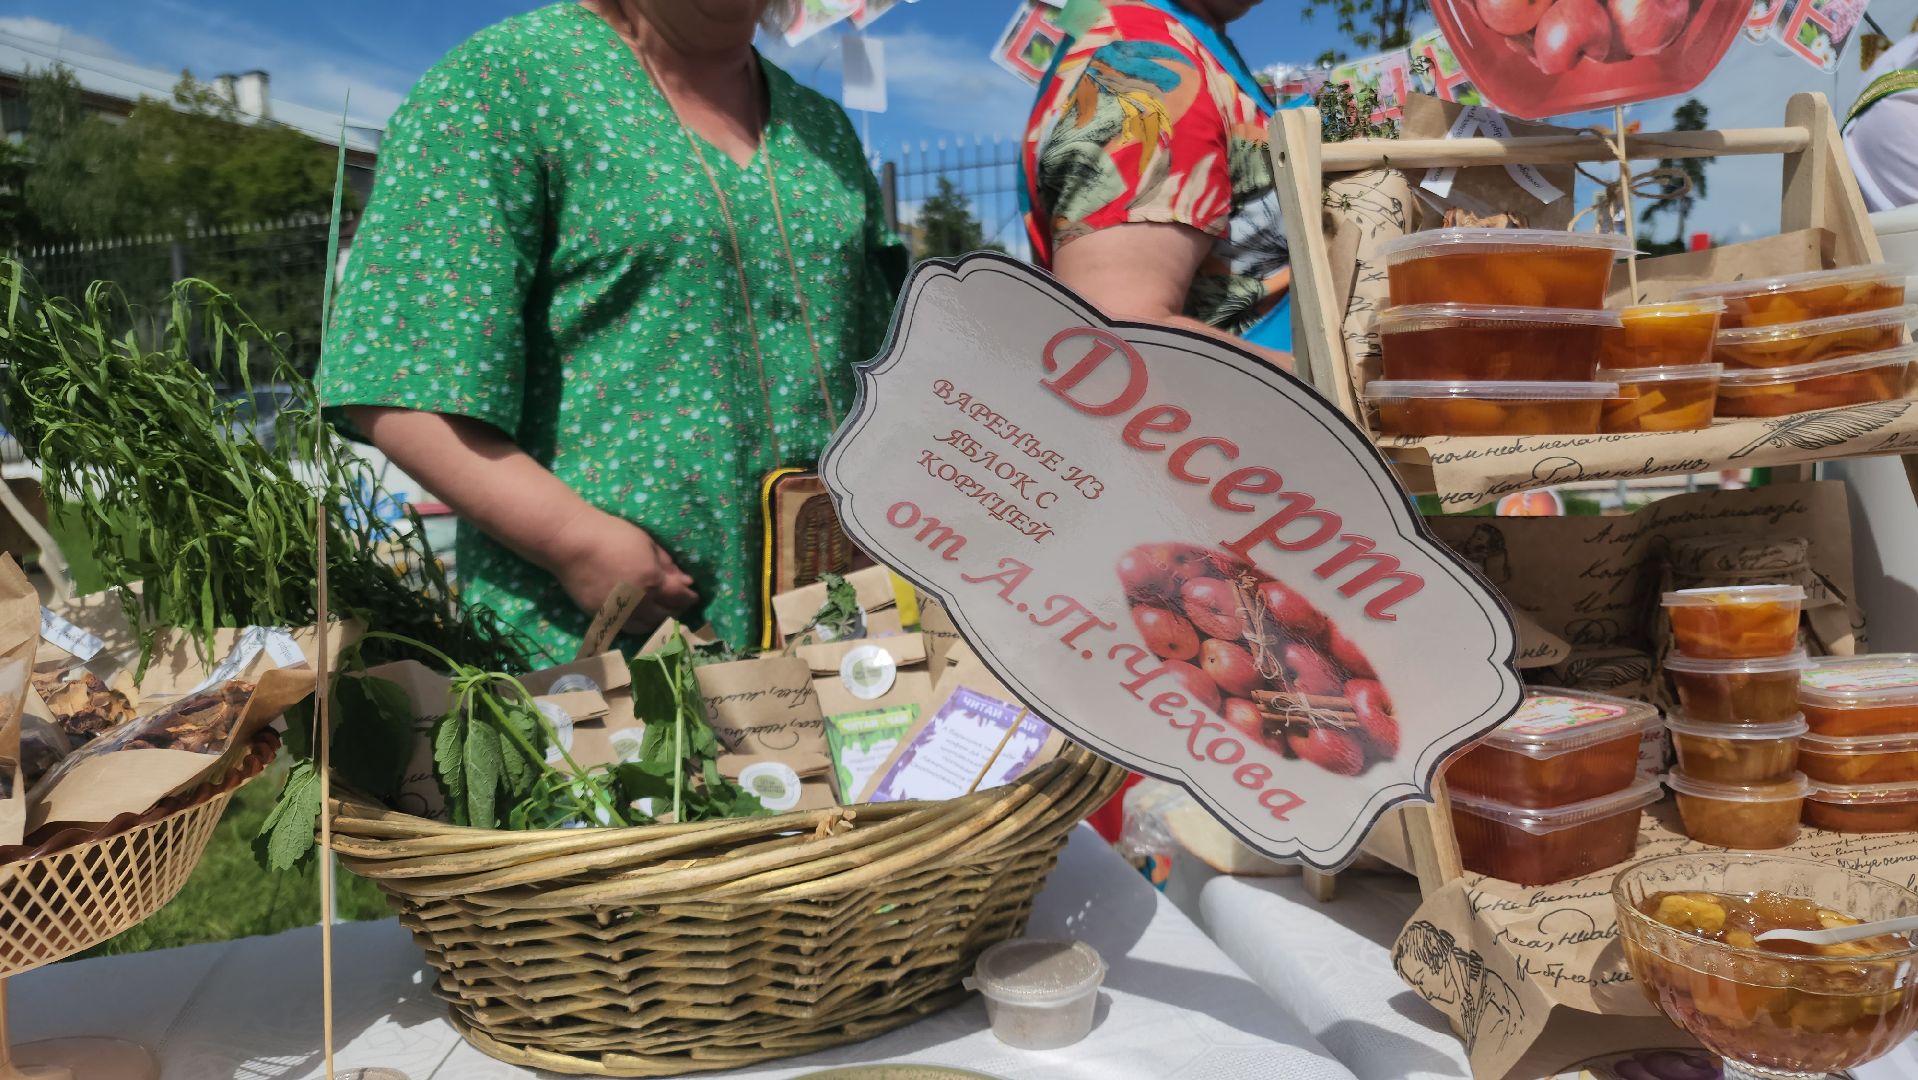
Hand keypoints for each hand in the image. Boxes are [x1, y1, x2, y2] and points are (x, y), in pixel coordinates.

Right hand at [545, 507, 699, 635]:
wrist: (572, 544)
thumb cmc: (612, 535)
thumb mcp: (647, 543)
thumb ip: (668, 564)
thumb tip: (686, 581)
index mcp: (653, 582)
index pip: (680, 597)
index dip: (690, 598)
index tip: (694, 595)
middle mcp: (639, 602)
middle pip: (666, 615)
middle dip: (678, 610)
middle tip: (680, 604)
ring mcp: (619, 613)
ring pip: (647, 626)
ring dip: (659, 620)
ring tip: (662, 612)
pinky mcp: (602, 617)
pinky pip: (626, 628)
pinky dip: (638, 624)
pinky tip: (640, 616)